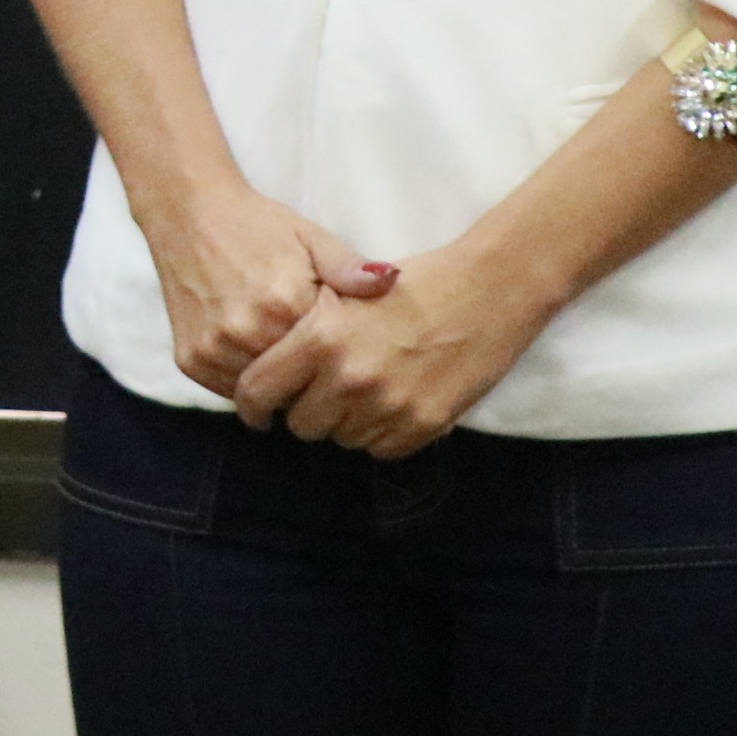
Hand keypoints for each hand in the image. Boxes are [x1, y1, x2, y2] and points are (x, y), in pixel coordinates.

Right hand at [143, 177, 398, 400]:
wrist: (187, 213)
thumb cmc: (257, 225)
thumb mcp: (310, 237)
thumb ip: (349, 268)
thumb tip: (392, 281)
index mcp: (283, 303)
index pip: (326, 359)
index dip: (337, 358)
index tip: (343, 356)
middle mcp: (245, 331)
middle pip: (294, 382)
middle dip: (308, 377)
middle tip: (317, 365)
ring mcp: (213, 348)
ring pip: (260, 392)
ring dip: (275, 383)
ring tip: (284, 359)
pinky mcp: (189, 358)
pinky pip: (228, 389)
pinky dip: (243, 379)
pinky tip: (252, 354)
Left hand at [230, 239, 554, 457]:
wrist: (484, 293)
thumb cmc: (410, 286)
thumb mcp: (343, 292)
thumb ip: (300, 329)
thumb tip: (260, 365)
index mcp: (320, 338)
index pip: (258, 391)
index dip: (252, 404)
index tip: (257, 409)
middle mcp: (348, 377)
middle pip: (300, 425)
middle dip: (306, 410)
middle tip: (323, 390)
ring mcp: (386, 406)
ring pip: (341, 439)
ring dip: (346, 421)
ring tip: (365, 388)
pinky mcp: (421, 426)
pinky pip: (380, 450)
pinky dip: (381, 432)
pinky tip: (393, 400)